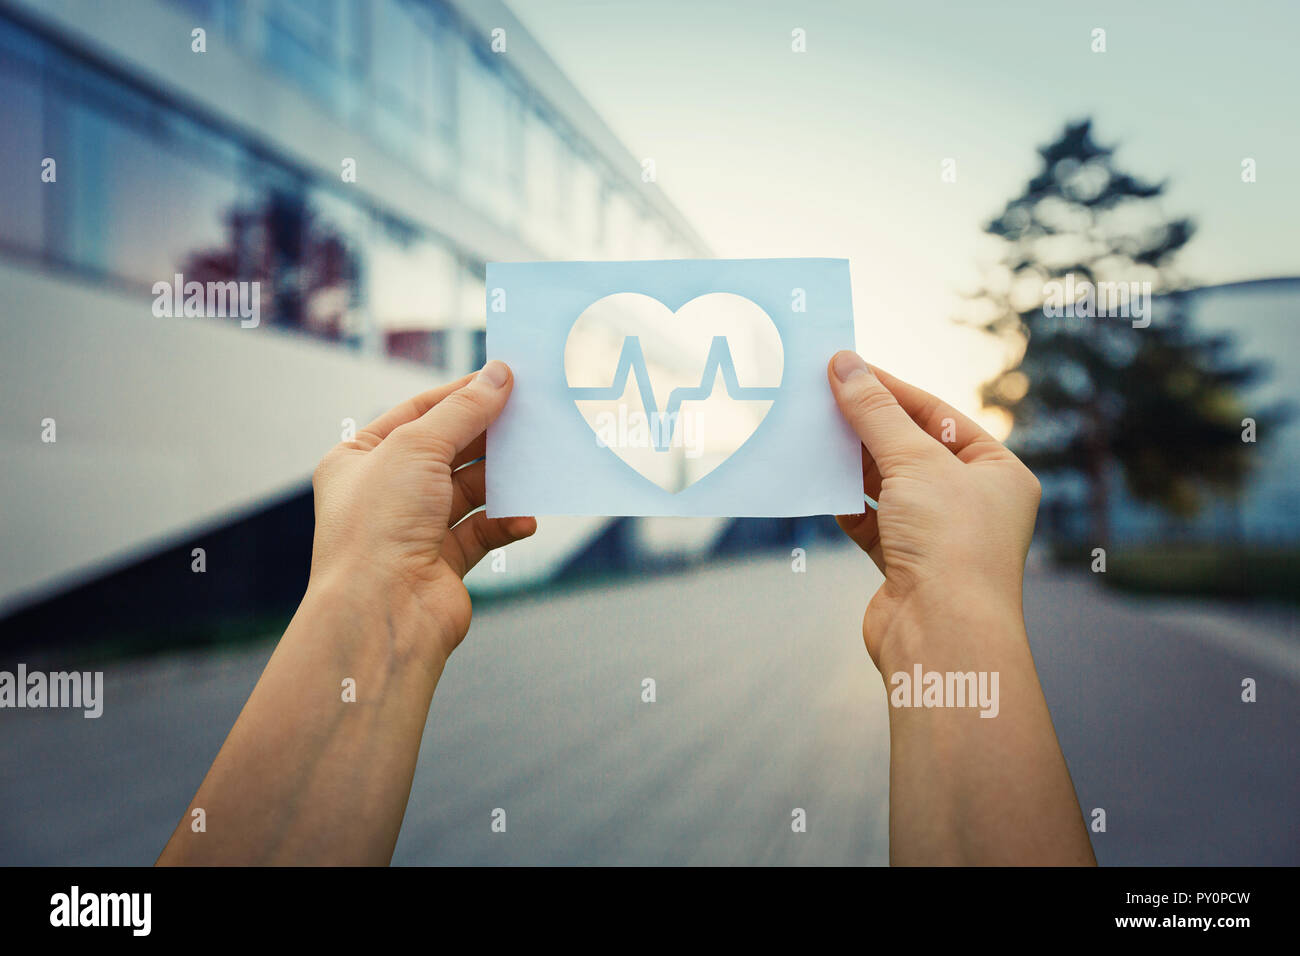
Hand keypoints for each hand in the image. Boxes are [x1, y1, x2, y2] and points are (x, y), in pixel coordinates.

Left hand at [307, 361, 536, 668]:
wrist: (382, 613)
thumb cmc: (378, 527)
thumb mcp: (419, 447)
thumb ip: (464, 410)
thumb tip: (499, 375)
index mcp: (358, 460)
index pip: (416, 414)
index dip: (460, 395)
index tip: (503, 380)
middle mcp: (383, 494)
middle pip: (447, 451)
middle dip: (487, 437)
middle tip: (530, 417)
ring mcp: (413, 530)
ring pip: (469, 491)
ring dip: (501, 480)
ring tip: (535, 464)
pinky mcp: (442, 563)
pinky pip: (482, 531)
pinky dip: (506, 522)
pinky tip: (524, 518)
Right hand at [827, 351, 1041, 667]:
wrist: (941, 635)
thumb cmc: (950, 543)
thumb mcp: (913, 462)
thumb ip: (875, 412)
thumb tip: (845, 364)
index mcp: (998, 473)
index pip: (939, 417)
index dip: (891, 390)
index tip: (847, 368)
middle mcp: (974, 504)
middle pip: (911, 449)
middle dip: (867, 427)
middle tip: (821, 398)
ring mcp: (938, 537)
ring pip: (888, 486)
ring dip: (852, 464)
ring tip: (813, 435)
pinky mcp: (904, 565)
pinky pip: (871, 522)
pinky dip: (846, 503)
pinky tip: (819, 484)